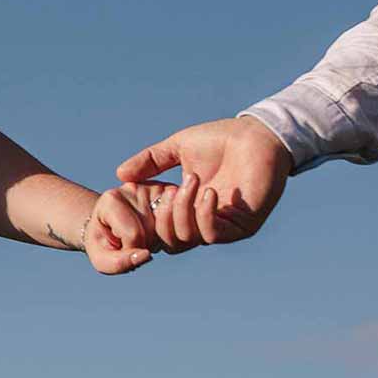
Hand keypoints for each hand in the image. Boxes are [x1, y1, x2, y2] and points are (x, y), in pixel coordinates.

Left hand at [83, 181, 194, 274]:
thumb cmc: (104, 244)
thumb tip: (146, 256)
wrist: (109, 227)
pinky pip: (182, 223)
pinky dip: (172, 235)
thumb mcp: (102, 258)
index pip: (133, 235)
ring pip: (171, 227)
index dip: (131, 251)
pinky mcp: (171, 192)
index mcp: (111, 200)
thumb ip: (119, 262)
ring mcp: (154, 187)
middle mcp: (133, 188)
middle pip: (154, 231)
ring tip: (145, 236)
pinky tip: (158, 232)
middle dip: (147, 245)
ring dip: (160, 240)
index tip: (121, 245)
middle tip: (133, 241)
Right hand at [116, 118, 290, 246]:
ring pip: (189, 239)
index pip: (162, 230)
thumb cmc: (221, 140)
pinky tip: (208, 192)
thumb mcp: (177, 148)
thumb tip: (119, 174)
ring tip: (192, 181)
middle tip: (170, 190)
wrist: (258, 135)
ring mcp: (224, 226)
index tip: (144, 194)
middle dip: (164, 218)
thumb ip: (150, 161)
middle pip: (172, 242)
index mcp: (189, 207)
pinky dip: (204, 215)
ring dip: (184, 211)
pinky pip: (213, 234)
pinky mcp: (242, 226)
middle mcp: (205, 221)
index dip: (149, 218)